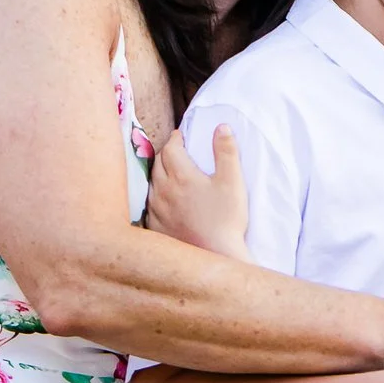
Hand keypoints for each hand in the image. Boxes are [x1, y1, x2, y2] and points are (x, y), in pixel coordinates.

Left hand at [146, 124, 248, 258]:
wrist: (216, 255)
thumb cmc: (227, 219)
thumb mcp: (233, 181)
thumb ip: (227, 151)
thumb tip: (222, 126)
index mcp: (182, 176)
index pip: (171, 148)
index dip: (176, 138)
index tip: (182, 136)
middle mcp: (164, 190)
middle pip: (158, 163)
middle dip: (167, 153)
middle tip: (177, 152)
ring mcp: (157, 210)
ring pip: (152, 183)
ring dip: (160, 174)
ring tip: (171, 174)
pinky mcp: (156, 227)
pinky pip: (150, 205)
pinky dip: (156, 196)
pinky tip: (166, 200)